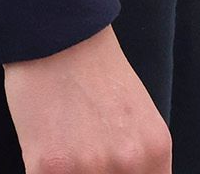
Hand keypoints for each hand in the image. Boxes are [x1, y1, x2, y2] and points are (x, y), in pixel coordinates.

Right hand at [3, 27, 168, 173]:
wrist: (59, 38)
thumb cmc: (98, 75)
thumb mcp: (139, 118)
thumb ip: (140, 159)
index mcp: (154, 151)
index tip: (114, 172)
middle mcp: (127, 163)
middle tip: (86, 158)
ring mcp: (88, 168)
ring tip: (67, 151)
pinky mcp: (48, 169)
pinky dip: (45, 173)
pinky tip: (45, 156)